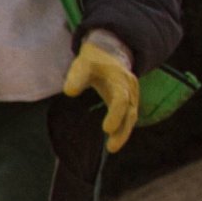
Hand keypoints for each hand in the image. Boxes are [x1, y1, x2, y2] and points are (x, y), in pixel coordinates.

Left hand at [63, 35, 138, 152]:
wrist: (109, 52)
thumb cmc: (93, 60)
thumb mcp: (82, 64)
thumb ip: (76, 77)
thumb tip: (69, 92)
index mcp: (119, 79)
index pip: (121, 99)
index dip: (115, 114)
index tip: (106, 129)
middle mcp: (129, 88)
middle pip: (130, 112)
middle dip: (122, 130)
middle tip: (111, 148)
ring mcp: (132, 95)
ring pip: (131, 116)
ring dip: (124, 133)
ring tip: (112, 148)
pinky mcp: (129, 100)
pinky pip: (129, 116)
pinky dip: (123, 128)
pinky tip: (114, 140)